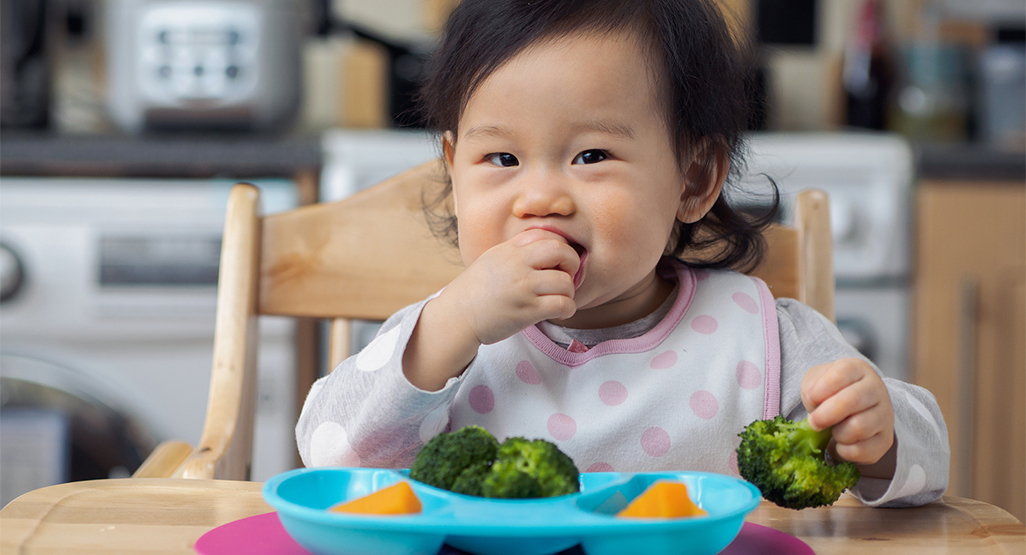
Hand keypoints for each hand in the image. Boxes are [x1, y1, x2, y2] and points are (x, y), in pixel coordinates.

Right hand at [442, 228, 579, 344]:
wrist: (457, 316)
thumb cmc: (476, 290)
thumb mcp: (493, 258)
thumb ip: (517, 249)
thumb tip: (546, 246)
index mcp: (509, 249)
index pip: (546, 235)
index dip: (560, 246)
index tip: (557, 261)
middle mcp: (517, 265)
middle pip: (561, 251)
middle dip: (572, 263)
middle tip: (567, 275)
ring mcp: (523, 288)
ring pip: (565, 282)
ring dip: (569, 291)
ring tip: (560, 297)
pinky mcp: (527, 311)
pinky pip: (563, 304)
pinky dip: (568, 308)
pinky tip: (561, 311)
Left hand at [800, 358, 894, 469]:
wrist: (848, 412)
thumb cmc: (829, 393)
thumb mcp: (815, 382)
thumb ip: (812, 389)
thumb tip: (817, 412)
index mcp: (858, 369)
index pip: (842, 373)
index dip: (821, 388)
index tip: (811, 398)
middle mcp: (876, 389)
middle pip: (852, 401)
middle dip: (825, 415)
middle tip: (813, 422)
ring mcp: (885, 415)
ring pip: (859, 427)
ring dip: (838, 433)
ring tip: (833, 430)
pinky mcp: (885, 440)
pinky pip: (862, 450)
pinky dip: (845, 450)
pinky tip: (842, 442)